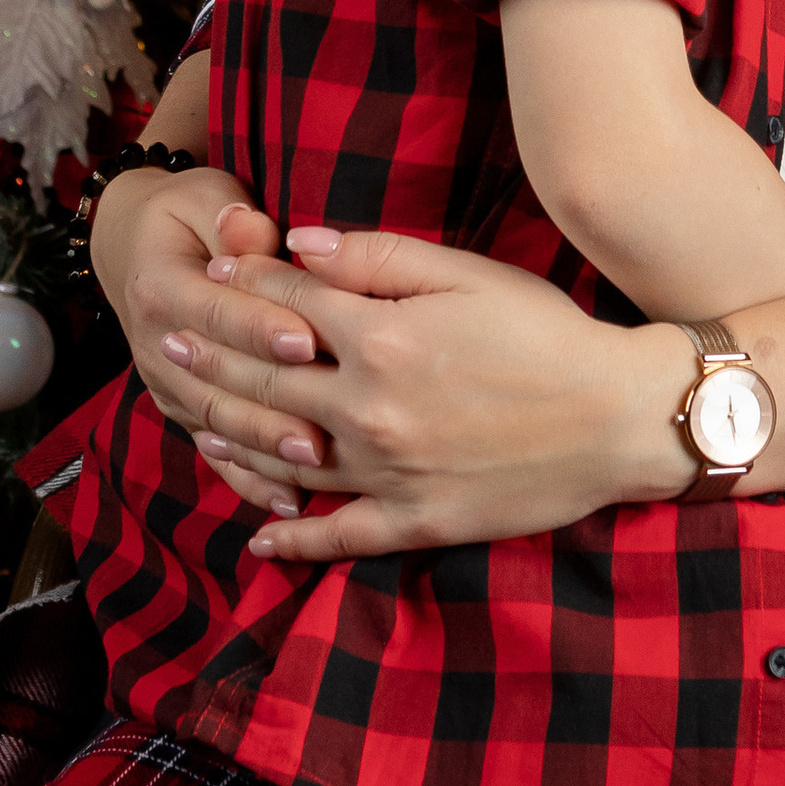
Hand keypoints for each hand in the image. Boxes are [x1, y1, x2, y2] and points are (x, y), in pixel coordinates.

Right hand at [93, 168, 317, 518]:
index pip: (216, 312)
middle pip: (217, 380)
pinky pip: (213, 449)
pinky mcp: (181, 409)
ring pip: (216, 421)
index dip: (261, 327)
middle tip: (323, 425)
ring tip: (315, 463)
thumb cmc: (188, 216)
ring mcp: (167, 384)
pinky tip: (286, 501)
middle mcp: (157, 343)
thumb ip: (230, 217)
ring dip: (264, 446)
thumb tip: (248, 224)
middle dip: (271, 405)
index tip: (310, 342)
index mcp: (161, 285)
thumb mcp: (203, 197)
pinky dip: (248, 477)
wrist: (134, 248)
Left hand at [157, 223, 690, 563]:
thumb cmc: (548, 333)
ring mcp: (386, 473)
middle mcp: (368, 410)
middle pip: (267, 381)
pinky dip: (294, 540)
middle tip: (167, 342)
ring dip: (229, 438)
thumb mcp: (468, 274)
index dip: (248, 284)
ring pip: (284, 459)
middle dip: (212, 356)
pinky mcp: (413, 522)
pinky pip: (338, 536)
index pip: (289, 306)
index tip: (214, 272)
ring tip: (188, 420)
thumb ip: (379, 259)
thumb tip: (303, 245)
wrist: (617, 417)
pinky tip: (259, 538)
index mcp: (380, 340)